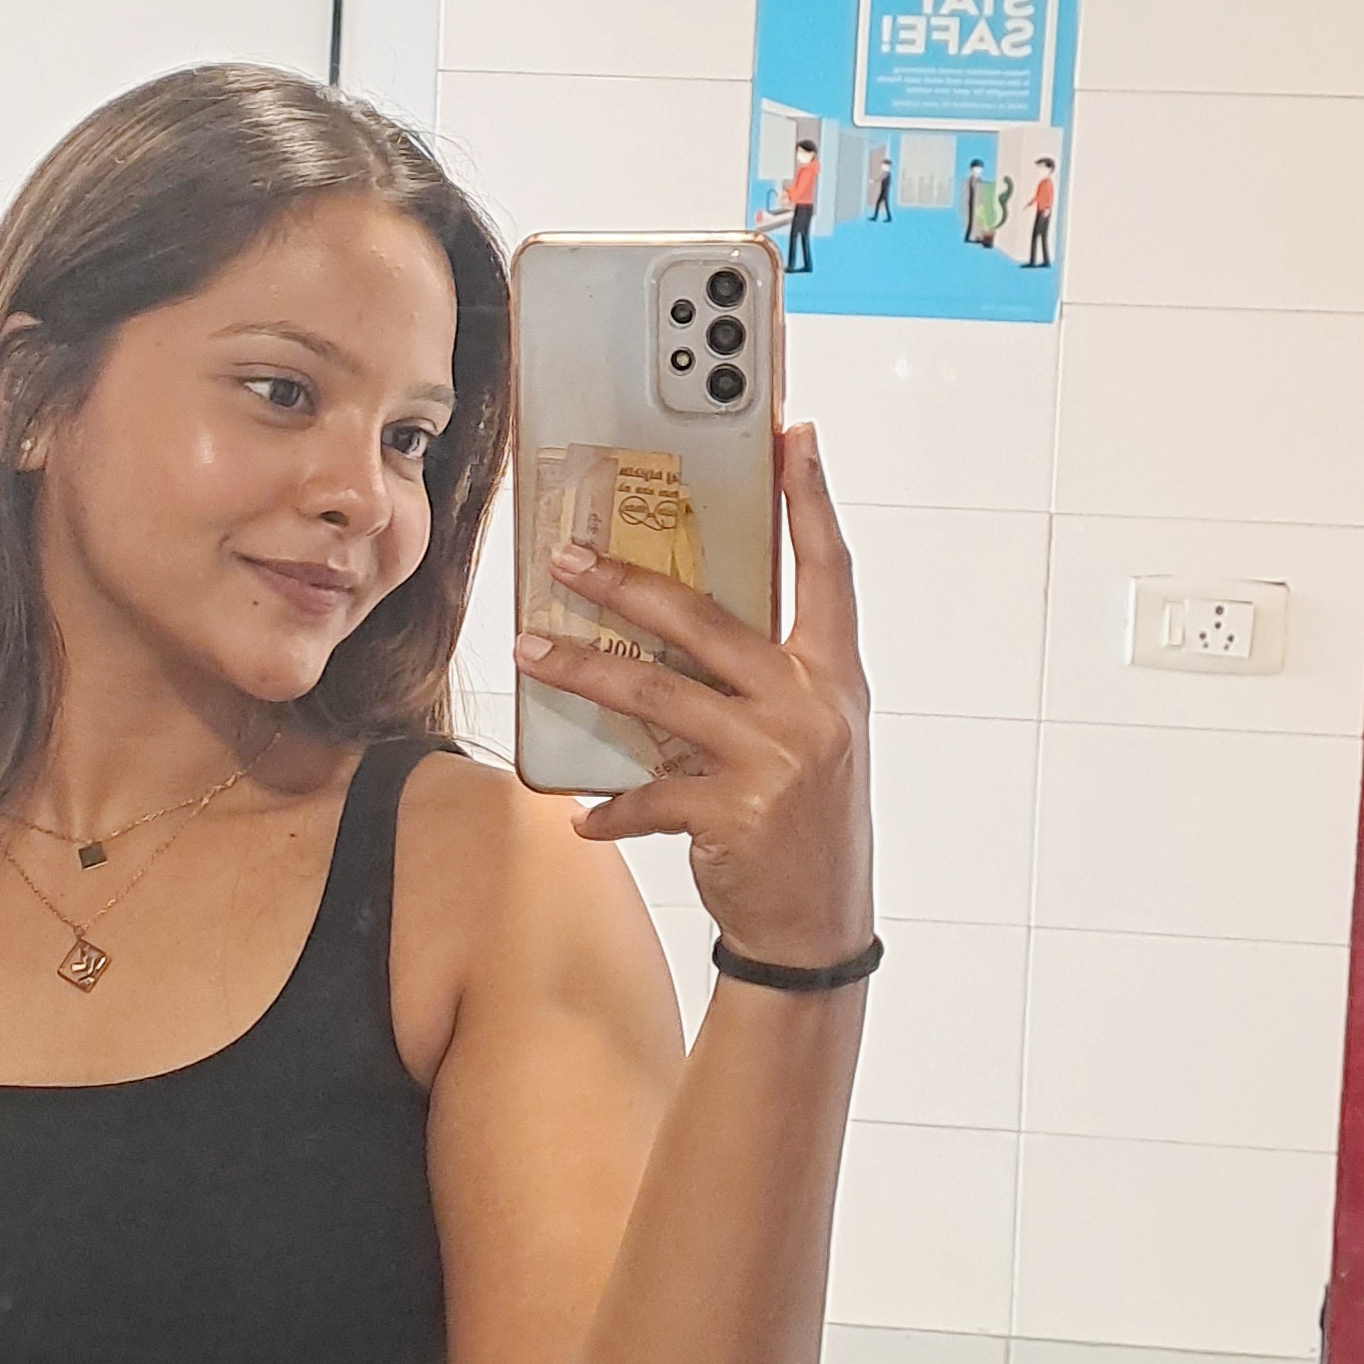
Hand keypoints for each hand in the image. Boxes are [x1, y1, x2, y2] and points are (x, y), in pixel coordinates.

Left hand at [515, 421, 873, 966]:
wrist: (819, 928)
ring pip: (656, 695)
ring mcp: (774, 759)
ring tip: (528, 649)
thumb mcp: (810, 736)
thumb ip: (761, 678)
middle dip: (627, 585)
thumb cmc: (808, 821)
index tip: (795, 436)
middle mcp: (810, 707)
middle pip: (707, 622)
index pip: (829, 570)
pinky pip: (646, 794)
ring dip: (581, 671)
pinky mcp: (733, 813)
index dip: (812, 501)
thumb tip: (674, 627)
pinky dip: (607, 803)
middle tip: (566, 558)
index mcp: (835, 676)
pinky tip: (578, 808)